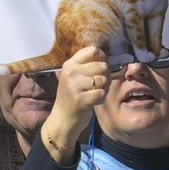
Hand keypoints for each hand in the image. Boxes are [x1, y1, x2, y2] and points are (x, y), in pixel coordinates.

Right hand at [42, 46, 106, 160]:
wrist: (62, 119)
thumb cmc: (73, 96)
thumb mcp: (75, 77)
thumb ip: (87, 65)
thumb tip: (104, 55)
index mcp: (69, 64)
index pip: (93, 50)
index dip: (102, 58)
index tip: (99, 68)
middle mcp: (71, 72)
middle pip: (102, 65)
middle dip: (106, 76)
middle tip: (98, 85)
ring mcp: (74, 86)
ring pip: (103, 80)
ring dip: (104, 88)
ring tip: (95, 93)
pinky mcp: (80, 99)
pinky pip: (102, 93)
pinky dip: (101, 99)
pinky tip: (93, 102)